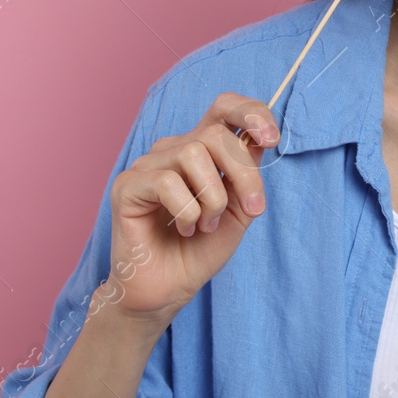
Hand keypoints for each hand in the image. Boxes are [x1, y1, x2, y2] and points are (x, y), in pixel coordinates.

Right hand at [102, 92, 278, 325]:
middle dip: (244, 175)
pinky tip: (185, 229)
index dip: (251, 113)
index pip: (224, 107)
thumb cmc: (200, 250)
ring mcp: (148, 165)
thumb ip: (248, 175)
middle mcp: (173, 149)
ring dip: (213, 198)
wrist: (168, 290)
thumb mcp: (239, 211)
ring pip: (194, 154)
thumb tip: (260, 140)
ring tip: (207, 225)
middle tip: (251, 210)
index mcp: (202, 149)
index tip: (271, 139)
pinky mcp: (127, 186)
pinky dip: (187, 212)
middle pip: (216, 135)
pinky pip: (167, 182)